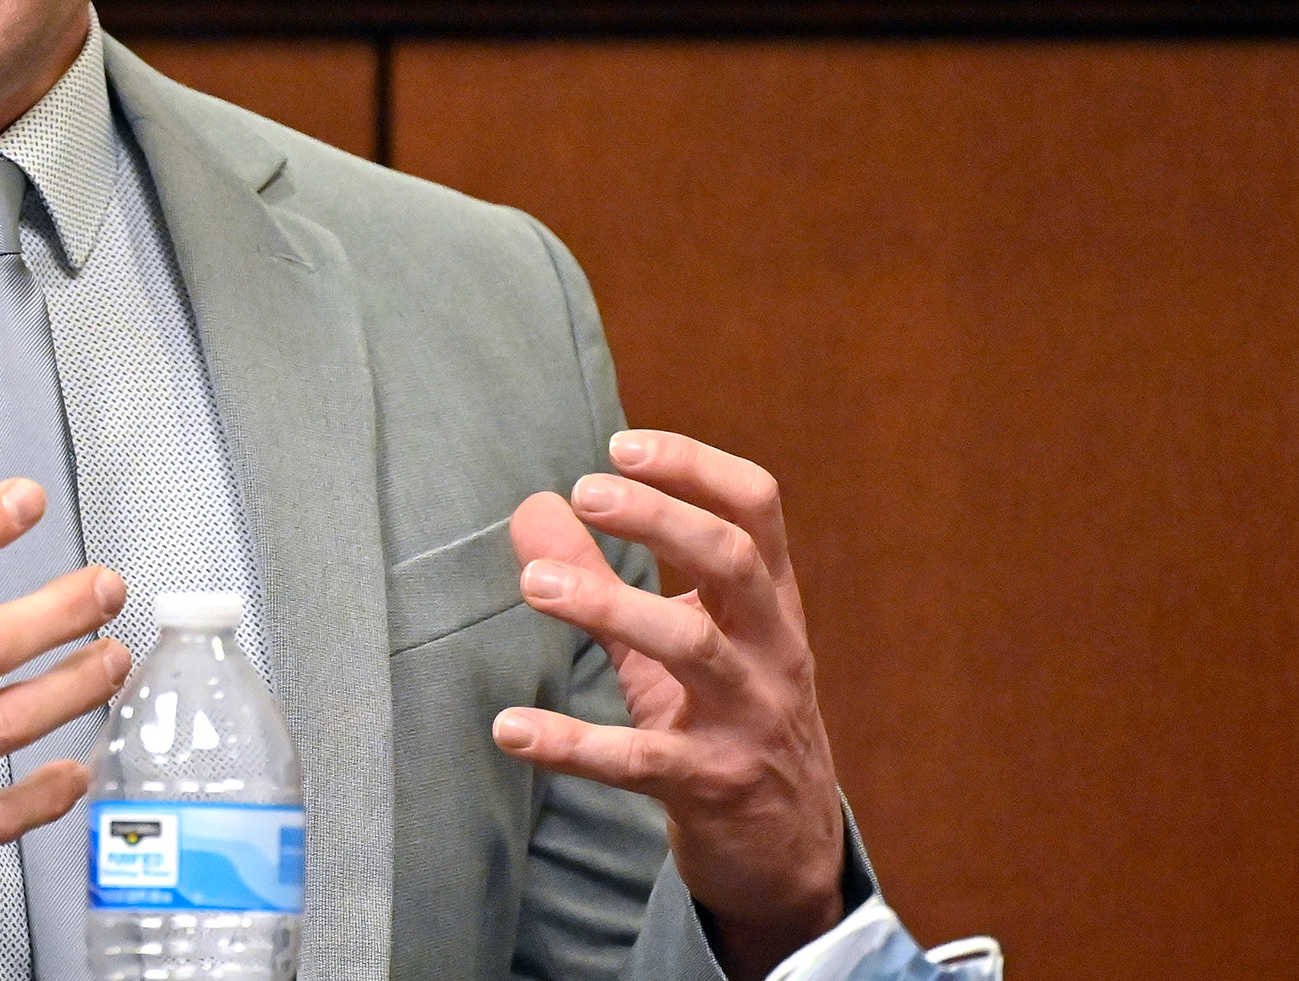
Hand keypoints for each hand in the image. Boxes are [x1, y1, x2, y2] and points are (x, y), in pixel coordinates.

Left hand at [490, 431, 845, 980]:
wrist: (788, 853)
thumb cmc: (724, 720)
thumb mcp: (672, 640)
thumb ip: (605, 574)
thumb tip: (532, 504)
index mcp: (769, 604)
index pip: (756, 509)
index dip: (694, 467)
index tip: (622, 445)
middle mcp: (772, 652)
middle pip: (732, 560)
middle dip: (661, 518)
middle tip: (585, 491)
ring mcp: (748, 720)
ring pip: (691, 648)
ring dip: (609, 606)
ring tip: (532, 583)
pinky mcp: (711, 787)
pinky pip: (638, 761)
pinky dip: (571, 744)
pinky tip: (510, 728)